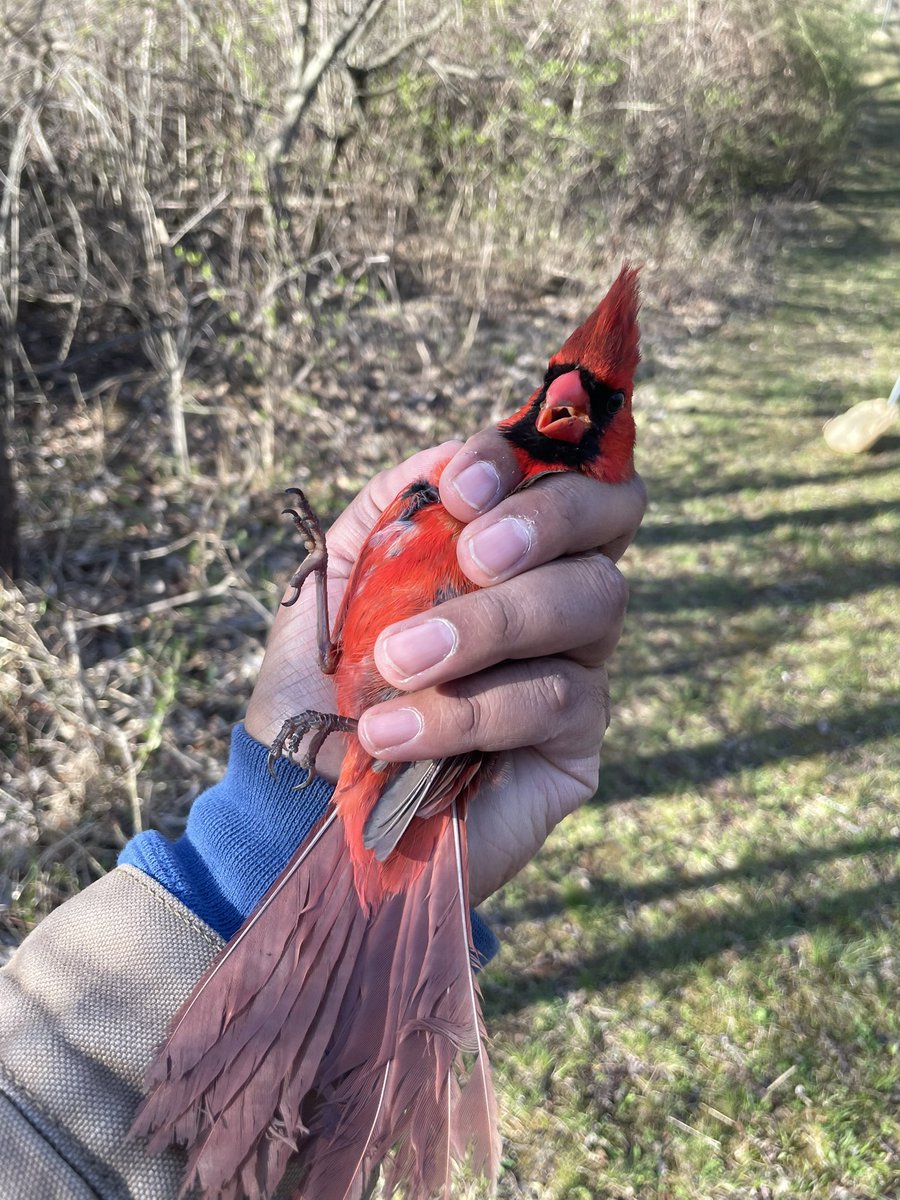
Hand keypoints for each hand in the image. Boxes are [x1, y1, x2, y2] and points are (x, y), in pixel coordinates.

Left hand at [244, 431, 645, 905]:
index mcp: (507, 551)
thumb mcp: (338, 580)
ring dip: (489, 623)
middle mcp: (555, 599)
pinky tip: (393, 734)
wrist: (300, 799)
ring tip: (399, 662)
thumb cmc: (320, 687)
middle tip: (473, 556)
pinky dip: (468, 709)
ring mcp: (573, 668)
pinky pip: (555, 699)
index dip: (522, 464)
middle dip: (544, 521)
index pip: (554, 473)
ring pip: (591, 603)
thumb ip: (393, 510)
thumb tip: (451, 460)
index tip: (459, 487)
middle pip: (608, 522)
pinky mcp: (575, 745)